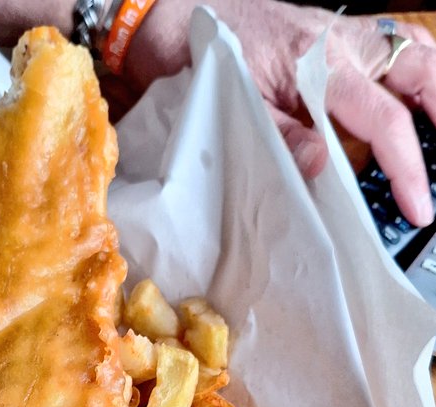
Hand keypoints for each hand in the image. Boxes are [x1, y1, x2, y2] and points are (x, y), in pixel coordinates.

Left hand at [125, 0, 435, 226]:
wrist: (175, 17)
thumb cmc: (201, 57)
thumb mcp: (236, 107)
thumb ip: (281, 137)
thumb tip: (320, 164)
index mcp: (319, 64)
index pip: (383, 119)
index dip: (406, 167)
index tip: (417, 207)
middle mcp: (339, 42)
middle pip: (417, 66)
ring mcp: (338, 33)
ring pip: (407, 48)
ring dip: (430, 84)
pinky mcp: (329, 34)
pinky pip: (383, 43)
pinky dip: (403, 68)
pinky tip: (408, 94)